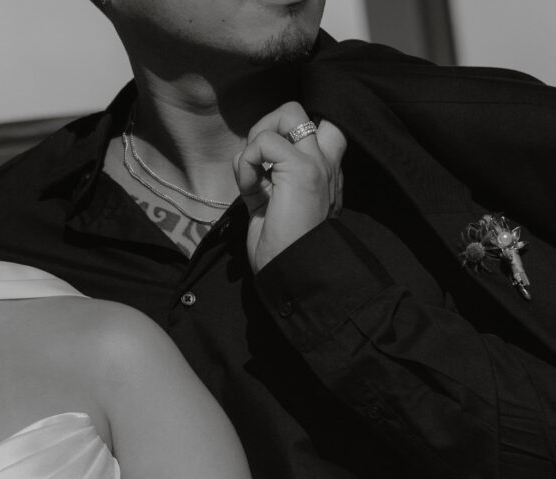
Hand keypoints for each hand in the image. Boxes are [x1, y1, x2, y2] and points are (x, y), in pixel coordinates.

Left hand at [234, 101, 346, 272]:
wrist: (292, 273)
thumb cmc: (281, 249)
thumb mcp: (270, 205)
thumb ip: (265, 178)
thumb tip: (247, 157)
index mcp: (321, 174)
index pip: (319, 129)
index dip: (287, 131)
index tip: (266, 159)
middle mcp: (325, 164)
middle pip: (299, 112)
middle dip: (268, 125)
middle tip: (255, 160)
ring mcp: (316, 163)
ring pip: (288, 113)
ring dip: (257, 139)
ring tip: (252, 175)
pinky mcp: (300, 169)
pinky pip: (264, 142)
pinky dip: (246, 162)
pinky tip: (249, 189)